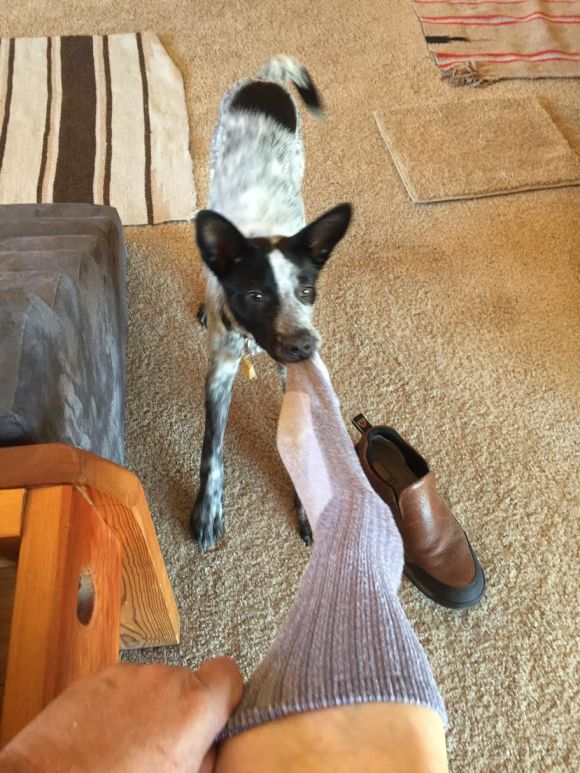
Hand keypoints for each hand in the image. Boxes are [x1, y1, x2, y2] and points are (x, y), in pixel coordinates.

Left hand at [0, 658, 242, 771]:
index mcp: (195, 706)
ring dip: (148, 709)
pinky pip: (122, 688)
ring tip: (128, 750)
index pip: (229, 673)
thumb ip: (209, 758)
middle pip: (187, 685)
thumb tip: (213, 746)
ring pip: (153, 686)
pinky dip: (119, 707)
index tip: (217, 715)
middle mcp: (165, 679)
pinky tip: (104, 740)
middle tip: (164, 750)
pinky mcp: (97, 677)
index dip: (225, 694)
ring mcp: (129, 675)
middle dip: (180, 711)